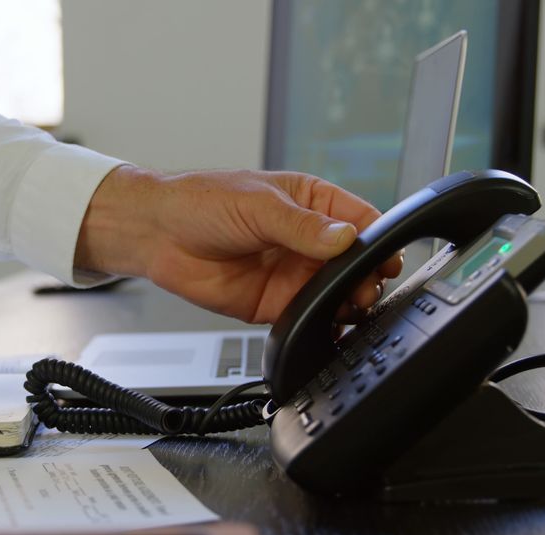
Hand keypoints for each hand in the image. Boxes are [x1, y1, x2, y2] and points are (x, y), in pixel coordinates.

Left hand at [75, 166, 402, 323]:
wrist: (157, 234)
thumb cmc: (200, 202)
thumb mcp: (257, 204)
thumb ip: (302, 226)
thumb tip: (344, 237)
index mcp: (311, 203)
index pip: (360, 220)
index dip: (378, 239)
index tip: (386, 256)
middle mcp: (307, 240)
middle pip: (355, 262)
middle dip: (367, 276)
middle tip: (365, 287)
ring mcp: (294, 272)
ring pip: (337, 292)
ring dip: (349, 301)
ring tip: (349, 304)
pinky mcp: (276, 303)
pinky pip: (309, 316)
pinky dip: (323, 322)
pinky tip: (328, 323)